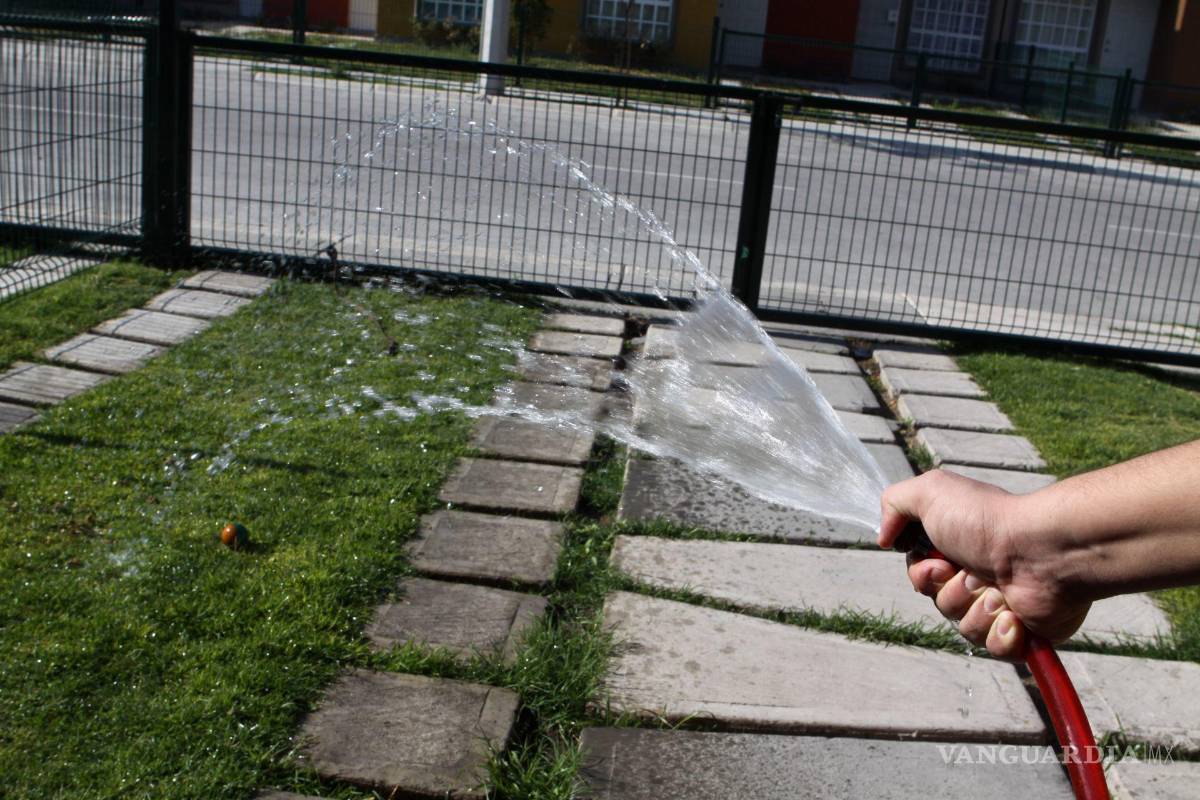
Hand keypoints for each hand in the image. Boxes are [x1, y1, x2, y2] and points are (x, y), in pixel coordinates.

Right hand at [878, 470, 1090, 660]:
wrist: (1043, 552)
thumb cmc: (987, 521)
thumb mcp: (930, 492)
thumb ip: (895, 504)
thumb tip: (884, 538)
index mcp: (957, 547)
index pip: (920, 576)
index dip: (922, 575)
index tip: (937, 562)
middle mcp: (978, 575)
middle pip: (939, 603)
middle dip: (950, 592)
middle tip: (972, 574)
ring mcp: (1002, 604)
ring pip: (965, 628)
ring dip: (977, 609)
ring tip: (999, 591)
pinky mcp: (1023, 631)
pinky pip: (995, 649)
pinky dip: (1001, 634)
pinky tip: (1014, 616)